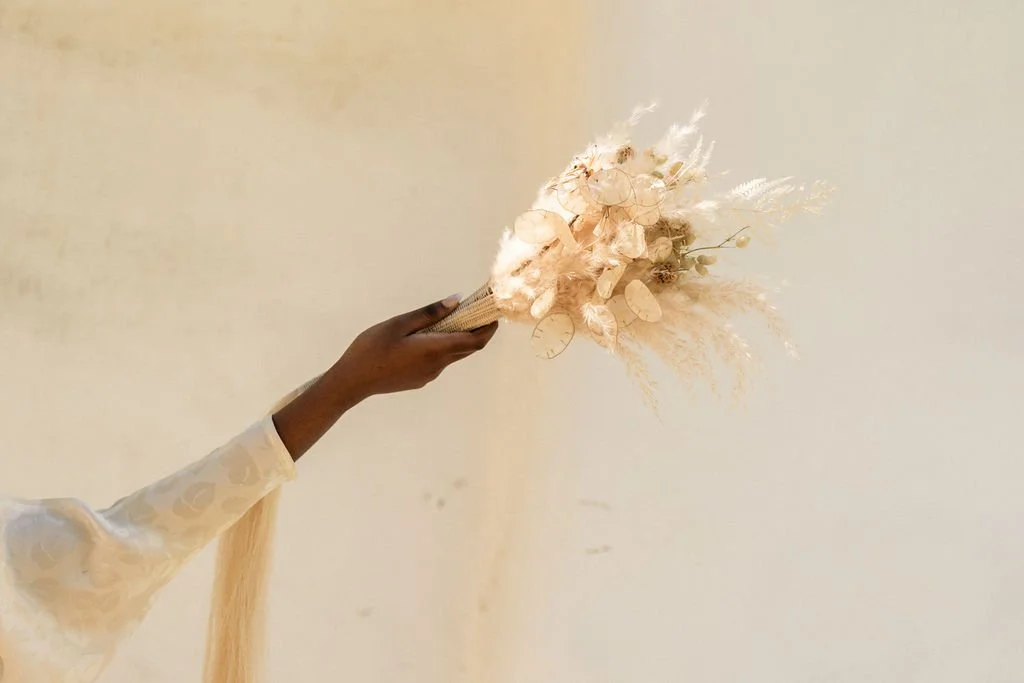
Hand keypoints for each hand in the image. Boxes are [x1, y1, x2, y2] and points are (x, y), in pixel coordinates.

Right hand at [334, 295, 498, 399]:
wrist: (353, 381)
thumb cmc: (372, 347)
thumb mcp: (399, 324)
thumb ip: (430, 313)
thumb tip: (457, 301)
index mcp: (435, 349)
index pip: (474, 341)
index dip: (488, 329)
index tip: (494, 314)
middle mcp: (438, 365)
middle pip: (467, 348)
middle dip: (477, 331)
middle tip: (477, 312)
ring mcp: (430, 375)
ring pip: (453, 355)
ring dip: (458, 339)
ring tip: (451, 320)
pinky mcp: (420, 380)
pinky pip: (439, 362)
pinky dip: (443, 348)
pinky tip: (427, 337)